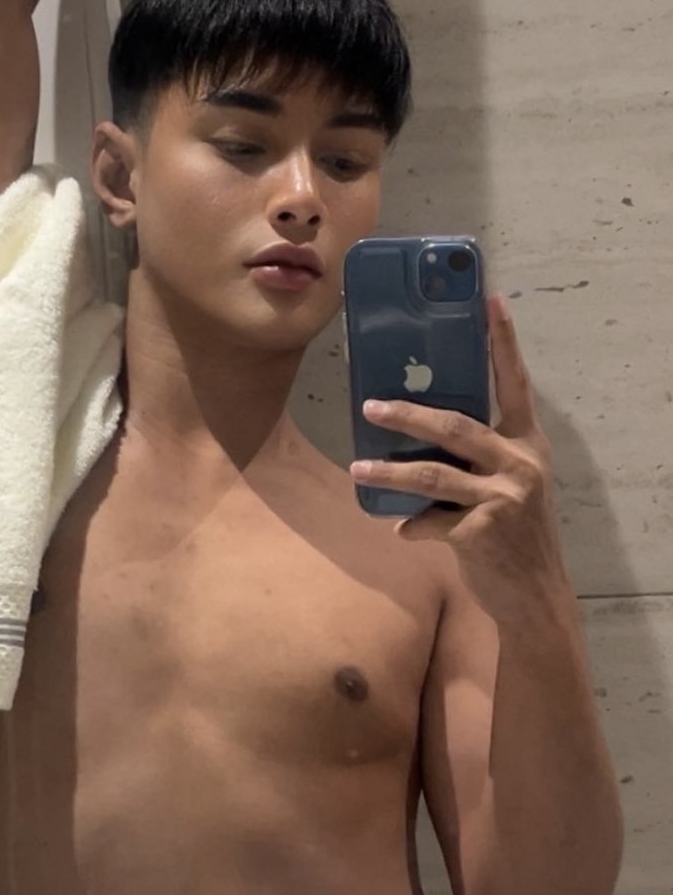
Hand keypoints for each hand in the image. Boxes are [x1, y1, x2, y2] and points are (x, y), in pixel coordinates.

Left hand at [349, 296, 570, 619]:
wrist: (535, 593)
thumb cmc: (513, 533)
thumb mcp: (509, 484)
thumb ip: (478, 456)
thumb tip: (416, 429)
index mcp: (527, 444)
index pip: (515, 382)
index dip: (503, 341)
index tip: (489, 300)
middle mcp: (520, 464)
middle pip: (456, 426)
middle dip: (407, 414)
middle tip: (370, 404)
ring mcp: (503, 498)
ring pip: (432, 475)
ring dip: (389, 472)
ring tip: (358, 467)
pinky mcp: (483, 533)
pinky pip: (431, 521)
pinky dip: (411, 525)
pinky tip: (401, 528)